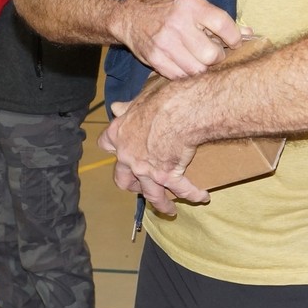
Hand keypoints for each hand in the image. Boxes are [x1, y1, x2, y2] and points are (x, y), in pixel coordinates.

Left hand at [97, 86, 206, 212]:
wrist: (179, 110)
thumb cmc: (161, 98)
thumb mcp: (141, 96)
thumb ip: (129, 106)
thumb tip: (116, 106)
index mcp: (119, 133)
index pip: (105, 144)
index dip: (112, 148)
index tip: (118, 150)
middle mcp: (129, 156)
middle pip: (122, 179)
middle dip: (131, 185)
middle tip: (139, 187)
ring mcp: (147, 169)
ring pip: (151, 194)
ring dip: (161, 204)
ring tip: (169, 210)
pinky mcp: (168, 175)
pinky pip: (182, 189)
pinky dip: (193, 194)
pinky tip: (202, 197)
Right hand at [112, 0, 250, 80]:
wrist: (133, 17)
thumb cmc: (171, 12)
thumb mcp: (195, 7)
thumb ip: (221, 21)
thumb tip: (249, 34)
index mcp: (192, 6)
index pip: (223, 25)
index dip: (234, 38)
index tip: (234, 43)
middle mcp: (178, 23)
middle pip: (211, 55)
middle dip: (216, 58)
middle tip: (212, 54)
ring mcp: (165, 42)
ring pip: (197, 70)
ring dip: (201, 69)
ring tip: (197, 59)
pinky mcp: (155, 58)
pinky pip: (180, 77)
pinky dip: (186, 74)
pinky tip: (184, 64)